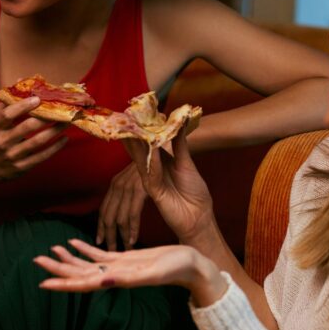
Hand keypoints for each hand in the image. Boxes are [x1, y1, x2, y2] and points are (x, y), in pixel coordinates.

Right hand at [0, 99, 68, 189]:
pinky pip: (41, 156)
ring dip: (54, 131)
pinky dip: (55, 148)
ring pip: (37, 142)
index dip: (22, 106)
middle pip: (26, 127)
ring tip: (67, 121)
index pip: (7, 115)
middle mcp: (3, 141)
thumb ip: (7, 101)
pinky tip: (64, 138)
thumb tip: (21, 80)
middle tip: (61, 108)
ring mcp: (13, 155)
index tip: (38, 98)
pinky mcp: (22, 167)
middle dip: (45, 117)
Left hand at [34, 239, 227, 305]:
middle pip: (79, 273)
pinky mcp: (124, 258)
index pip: (84, 283)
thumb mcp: (153, 272)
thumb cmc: (177, 269)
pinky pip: (99, 254)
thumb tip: (103, 283)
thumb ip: (128, 279)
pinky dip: (83, 249)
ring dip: (67, 258)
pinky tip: (71, 243)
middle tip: (35, 260)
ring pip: (86, 264)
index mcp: (117, 280)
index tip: (42, 282)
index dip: (63, 283)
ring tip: (48, 251)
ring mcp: (118, 267)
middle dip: (58, 268)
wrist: (192, 265)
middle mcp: (113, 276)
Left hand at [97, 162, 147, 250]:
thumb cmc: (153, 166)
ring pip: (119, 219)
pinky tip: (133, 240)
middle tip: (111, 253)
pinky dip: (132, 230)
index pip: (103, 210)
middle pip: (108, 218)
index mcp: (115, 183)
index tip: (99, 241)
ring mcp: (128, 187)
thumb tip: (120, 211)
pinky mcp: (139, 189)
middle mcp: (118, 185)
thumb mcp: (136, 180)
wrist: (163, 147)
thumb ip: (127, 194)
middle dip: (109, 237)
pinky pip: (132, 215)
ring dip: (121, 237)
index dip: (100, 228)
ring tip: (124, 250)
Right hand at [122, 129, 215, 244]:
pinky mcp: (153, 191)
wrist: (199, 216)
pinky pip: (151, 174)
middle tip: (129, 118)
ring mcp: (152, 180)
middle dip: (136, 135)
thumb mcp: (187, 163)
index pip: (151, 142)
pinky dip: (152, 162)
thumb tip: (180, 121)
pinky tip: (151, 150)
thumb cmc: (195, 191)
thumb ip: (181, 144)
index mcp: (162, 161)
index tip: (140, 113)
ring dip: (139, 146)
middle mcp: (154, 169)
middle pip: (142, 150)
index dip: (146, 129)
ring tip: (135, 130)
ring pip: (143, 160)